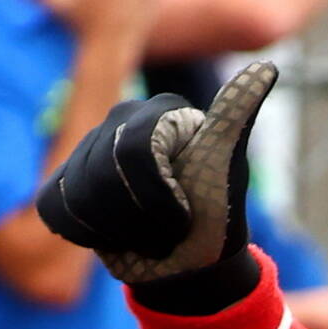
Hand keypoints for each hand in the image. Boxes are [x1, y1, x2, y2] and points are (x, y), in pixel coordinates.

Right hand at [38, 59, 269, 291]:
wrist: (193, 261)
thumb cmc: (214, 214)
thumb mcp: (227, 168)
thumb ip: (236, 117)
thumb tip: (269, 67)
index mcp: (159, 112)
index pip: (136, 155)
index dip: (162, 202)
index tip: (186, 215)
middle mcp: (119, 118)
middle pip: (104, 177)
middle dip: (142, 220)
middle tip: (169, 230)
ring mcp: (88, 146)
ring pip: (79, 196)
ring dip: (119, 231)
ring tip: (146, 233)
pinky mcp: (63, 178)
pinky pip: (58, 207)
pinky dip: (88, 233)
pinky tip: (115, 233)